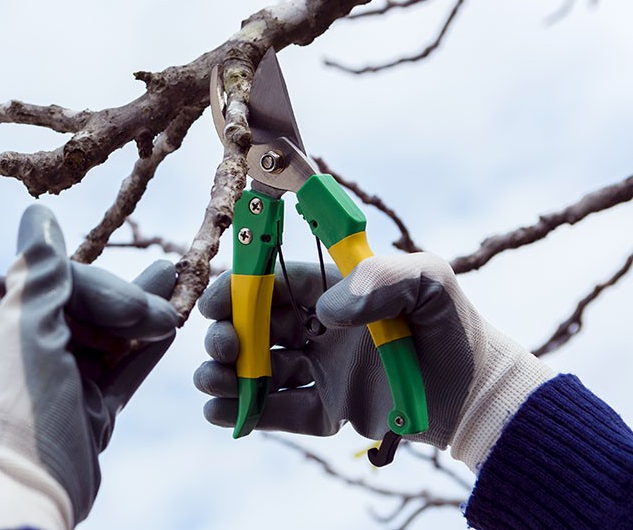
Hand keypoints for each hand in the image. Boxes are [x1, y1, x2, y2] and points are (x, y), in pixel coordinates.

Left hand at [0, 205, 179, 528]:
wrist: (23, 494)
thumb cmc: (14, 407)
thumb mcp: (26, 331)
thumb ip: (40, 272)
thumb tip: (37, 212)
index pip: (58, 281)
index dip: (101, 287)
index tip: (136, 305)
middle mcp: (28, 347)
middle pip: (88, 306)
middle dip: (129, 301)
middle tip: (169, 308)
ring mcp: (62, 380)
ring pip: (111, 336)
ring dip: (145, 314)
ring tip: (181, 283)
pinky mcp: (89, 410)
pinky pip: (123, 370)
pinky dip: (146, 350)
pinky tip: (174, 327)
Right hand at [194, 253, 552, 470]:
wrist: (480, 395)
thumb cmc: (452, 326)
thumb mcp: (427, 281)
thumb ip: (379, 278)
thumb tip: (325, 311)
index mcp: (333, 292)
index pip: (272, 283)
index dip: (237, 290)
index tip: (215, 303)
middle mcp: (320, 329)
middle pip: (255, 327)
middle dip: (227, 335)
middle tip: (225, 348)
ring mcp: (322, 371)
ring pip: (260, 371)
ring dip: (227, 375)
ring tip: (212, 383)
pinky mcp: (329, 411)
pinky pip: (281, 413)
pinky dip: (248, 413)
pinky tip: (222, 413)